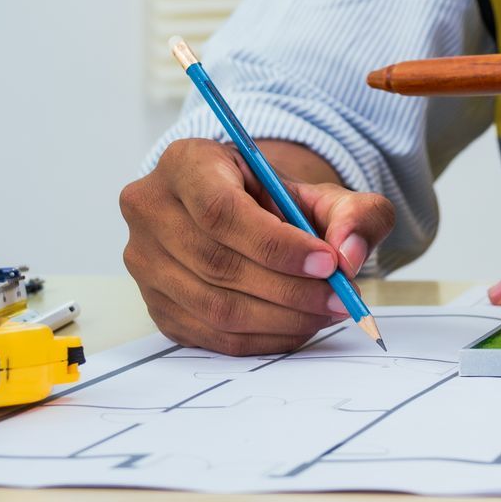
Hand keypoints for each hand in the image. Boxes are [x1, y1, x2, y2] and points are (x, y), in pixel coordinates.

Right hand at [118, 138, 394, 354]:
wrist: (246, 214)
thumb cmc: (278, 200)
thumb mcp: (325, 192)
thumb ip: (355, 213)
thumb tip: (349, 255)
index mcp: (185, 163)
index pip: (220, 211)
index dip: (276, 245)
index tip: (328, 263)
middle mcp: (151, 209)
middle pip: (217, 264)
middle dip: (290, 289)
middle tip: (341, 297)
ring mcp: (145, 263)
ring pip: (214, 307)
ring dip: (282, 318)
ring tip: (327, 311)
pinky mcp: (156, 306)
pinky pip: (211, 335)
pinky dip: (264, 338)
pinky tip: (300, 325)